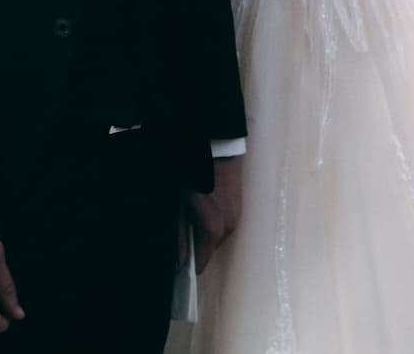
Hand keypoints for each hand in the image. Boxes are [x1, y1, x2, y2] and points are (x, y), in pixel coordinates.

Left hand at [188, 155, 242, 273]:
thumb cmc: (193, 174)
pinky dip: (212, 222)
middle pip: (208, 249)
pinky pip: (223, 224)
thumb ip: (179, 235)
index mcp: (213, 229)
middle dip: (194, 245)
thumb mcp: (179, 205)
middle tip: (178, 230)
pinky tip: (202, 206)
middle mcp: (228, 228)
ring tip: (188, 214)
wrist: (217, 148)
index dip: (187, 266)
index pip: (201, 263)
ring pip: (216, 237)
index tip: (175, 265)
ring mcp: (236, 218)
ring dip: (203, 232)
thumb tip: (179, 261)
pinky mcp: (239, 209)